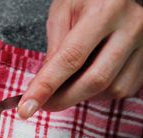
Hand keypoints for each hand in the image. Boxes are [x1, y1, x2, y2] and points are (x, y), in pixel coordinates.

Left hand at [18, 0, 142, 118]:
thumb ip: (54, 49)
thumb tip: (42, 87)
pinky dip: (100, 92)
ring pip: (110, 89)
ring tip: (67, 83)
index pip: (71, 58)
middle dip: (63, 99)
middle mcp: (131, 26)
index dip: (46, 86)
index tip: (27, 107)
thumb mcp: (62, 13)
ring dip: (82, 95)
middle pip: (95, 80)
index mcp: (105, 11)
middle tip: (42, 105)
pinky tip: (88, 78)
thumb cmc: (85, 0)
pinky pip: (123, 89)